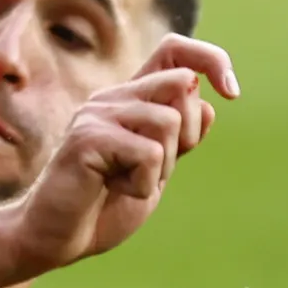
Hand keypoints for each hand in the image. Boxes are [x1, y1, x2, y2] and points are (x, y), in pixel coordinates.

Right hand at [0, 36, 239, 277]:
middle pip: (181, 85)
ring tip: (127, 181)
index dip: (212, 60)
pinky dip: (143, 184)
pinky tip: (112, 189)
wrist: (55, 237)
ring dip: (162, 167)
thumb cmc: (103, 204)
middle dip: (186, 136)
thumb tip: (208, 104)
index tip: (232, 92)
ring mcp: (97, 114)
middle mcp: (112, 97)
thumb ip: (179, 139)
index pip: (175, 50)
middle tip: (153, 169)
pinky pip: (148, 153)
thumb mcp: (156, 169)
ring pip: (168, 121)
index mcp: (130, 99)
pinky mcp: (87, 138)